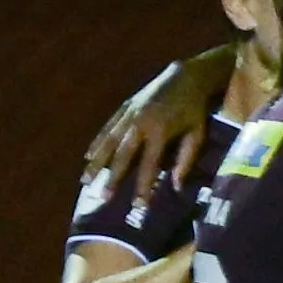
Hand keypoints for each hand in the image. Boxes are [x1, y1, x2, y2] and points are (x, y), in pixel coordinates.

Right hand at [83, 52, 226, 201]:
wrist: (185, 77)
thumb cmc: (194, 110)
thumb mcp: (197, 134)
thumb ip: (186, 160)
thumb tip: (176, 186)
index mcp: (160, 132)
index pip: (149, 165)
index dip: (144, 186)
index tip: (138, 205)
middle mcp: (141, 123)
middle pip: (123, 155)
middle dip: (113, 177)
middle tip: (103, 197)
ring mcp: (130, 113)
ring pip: (109, 141)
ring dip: (97, 162)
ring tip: (85, 180)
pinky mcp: (125, 106)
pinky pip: (108, 127)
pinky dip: (97, 142)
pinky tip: (88, 156)